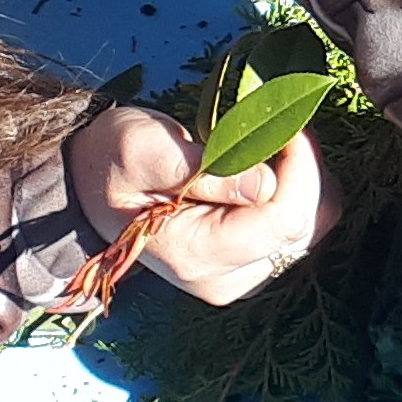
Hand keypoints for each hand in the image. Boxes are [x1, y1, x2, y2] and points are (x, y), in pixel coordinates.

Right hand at [75, 106, 338, 306]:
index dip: (300, 167)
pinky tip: (274, 163)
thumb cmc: (111, 163)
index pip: (284, 220)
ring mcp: (241, 276)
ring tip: (274, 141)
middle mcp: (226, 279)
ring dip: (304, 179)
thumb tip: (267, 183)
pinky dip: (297, 191)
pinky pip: (299, 228)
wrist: (91, 188)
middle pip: (304, 227)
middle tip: (281, 123)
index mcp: (197, 255)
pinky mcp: (250, 263)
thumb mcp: (143, 150)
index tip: (287, 122)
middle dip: (305, 169)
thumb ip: (202, 168)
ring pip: (311, 228)